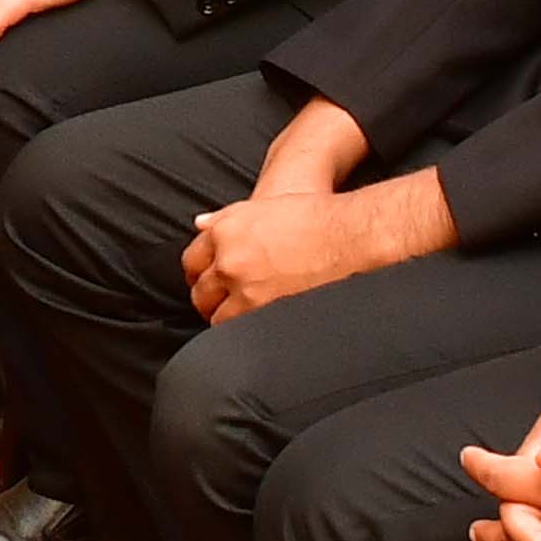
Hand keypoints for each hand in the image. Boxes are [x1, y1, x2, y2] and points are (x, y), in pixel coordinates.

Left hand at [182, 169, 457, 320]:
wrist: (349, 236)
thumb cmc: (314, 218)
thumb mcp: (263, 207)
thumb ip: (227, 220)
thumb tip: (200, 224)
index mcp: (225, 231)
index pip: (191, 261)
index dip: (198, 274)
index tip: (205, 282)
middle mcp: (229, 260)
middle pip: (201, 291)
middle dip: (208, 299)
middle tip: (220, 305)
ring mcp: (244, 288)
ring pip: (216, 316)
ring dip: (224, 319)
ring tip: (238, 320)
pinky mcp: (263, 311)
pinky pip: (238, 331)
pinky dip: (241, 332)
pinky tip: (252, 330)